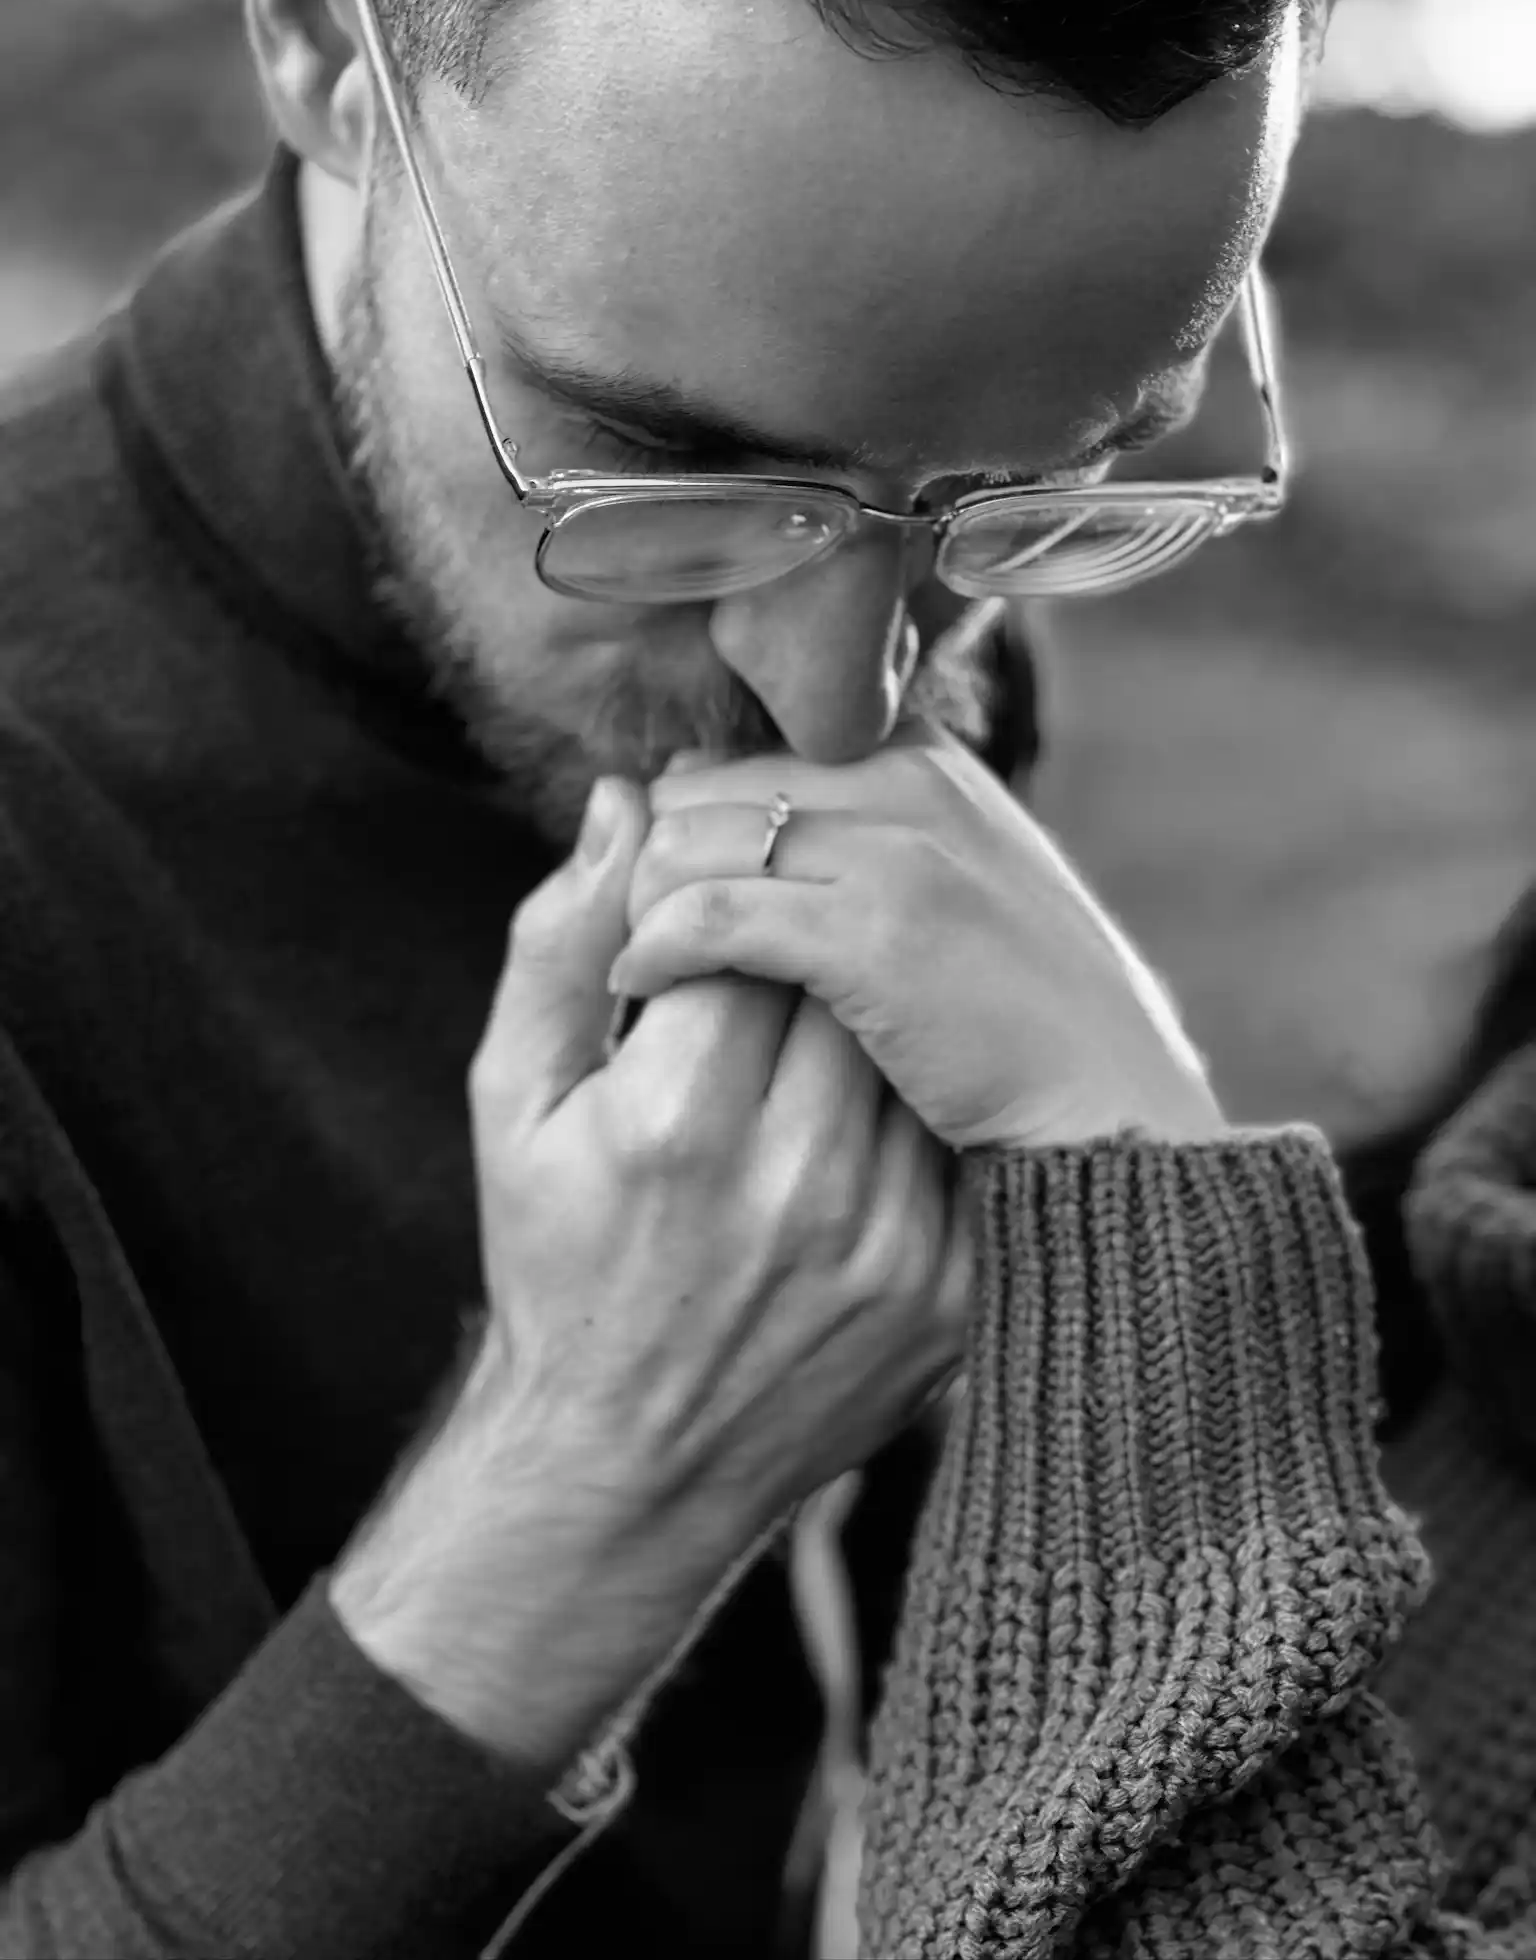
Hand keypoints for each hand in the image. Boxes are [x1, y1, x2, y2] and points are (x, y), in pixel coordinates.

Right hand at [333, 776, 967, 1766]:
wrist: (622, 1470)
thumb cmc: (554, 1262)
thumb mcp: (512, 1102)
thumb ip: (562, 941)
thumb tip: (623, 802)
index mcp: (680, 1119)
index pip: (757, 926)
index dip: (739, 899)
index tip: (722, 908)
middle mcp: (800, 1182)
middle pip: (852, 978)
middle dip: (814, 951)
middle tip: (787, 955)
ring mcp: (890, 1245)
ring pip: (918, 1049)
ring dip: (878, 1020)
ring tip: (825, 1032)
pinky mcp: (948, 1294)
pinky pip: (957, 1138)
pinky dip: (918, 1108)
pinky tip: (863, 1121)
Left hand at [608, 723, 1225, 1149]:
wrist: (1114, 1109)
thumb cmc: (1014, 1022)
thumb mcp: (944, 896)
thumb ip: (854, 841)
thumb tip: (721, 814)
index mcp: (917, 758)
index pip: (736, 757)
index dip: (681, 830)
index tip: (661, 904)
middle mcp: (905, 778)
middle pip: (696, 788)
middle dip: (645, 865)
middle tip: (625, 941)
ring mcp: (897, 848)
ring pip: (687, 837)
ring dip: (636, 907)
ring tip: (630, 971)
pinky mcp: (877, 933)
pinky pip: (710, 913)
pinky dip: (653, 946)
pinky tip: (640, 986)